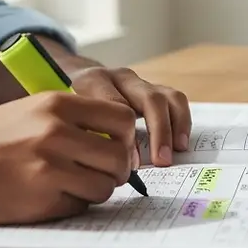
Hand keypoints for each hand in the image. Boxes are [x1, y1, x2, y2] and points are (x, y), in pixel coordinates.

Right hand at [0, 92, 136, 224]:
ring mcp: (48, 166)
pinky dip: (71, 206)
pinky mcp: (39, 199)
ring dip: (94, 191)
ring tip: (68, 186)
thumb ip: (71, 120)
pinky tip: (46, 197)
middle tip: (99, 175)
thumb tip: (119, 139)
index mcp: (57, 104)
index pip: (123, 119)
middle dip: (116, 171)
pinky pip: (79, 206)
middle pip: (119, 157)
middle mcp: (56, 131)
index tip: (115, 149)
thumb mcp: (30, 111)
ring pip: (104, 186)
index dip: (125, 139)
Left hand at [69, 65, 190, 166]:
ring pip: (166, 97)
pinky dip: (181, 122)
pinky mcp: (153, 89)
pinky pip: (175, 100)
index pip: (116, 105)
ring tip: (176, 152)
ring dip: (173, 127)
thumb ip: (81, 136)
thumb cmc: (69, 109)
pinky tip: (180, 144)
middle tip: (160, 161)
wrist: (72, 80)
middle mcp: (120, 77)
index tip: (130, 165)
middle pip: (149, 98)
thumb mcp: (66, 117)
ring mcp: (139, 82)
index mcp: (94, 81)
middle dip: (159, 131)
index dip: (127, 137)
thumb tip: (103, 171)